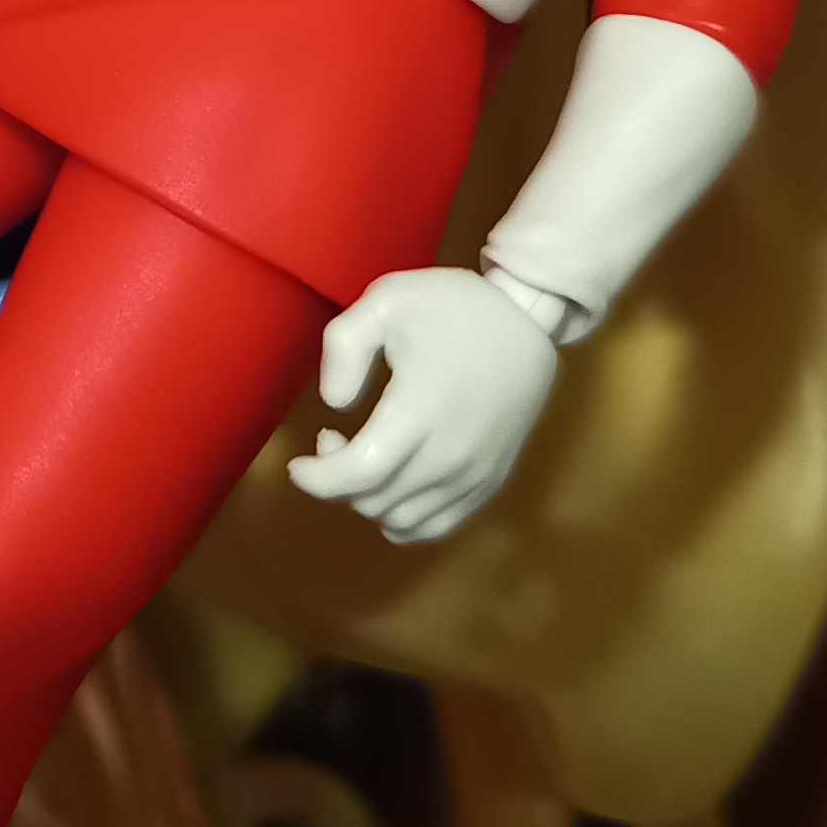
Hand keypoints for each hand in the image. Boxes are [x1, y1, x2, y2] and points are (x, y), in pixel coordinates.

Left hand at [288, 265, 557, 544]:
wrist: (529, 321)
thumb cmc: (454, 307)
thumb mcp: (387, 299)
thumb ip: (343, 346)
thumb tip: (334, 404)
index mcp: (421, 411)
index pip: (360, 475)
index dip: (318, 479)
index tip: (298, 465)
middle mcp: (451, 454)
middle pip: (376, 501)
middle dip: (337, 480)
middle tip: (333, 439)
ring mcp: (475, 473)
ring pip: (405, 522)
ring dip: (368, 500)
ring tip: (364, 458)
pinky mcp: (490, 481)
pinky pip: (440, 527)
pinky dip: (404, 519)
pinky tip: (393, 488)